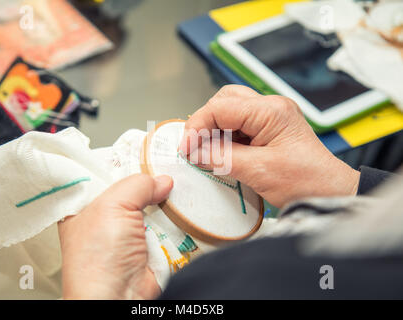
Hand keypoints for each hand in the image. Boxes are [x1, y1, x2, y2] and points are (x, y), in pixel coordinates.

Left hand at [58, 174, 172, 299]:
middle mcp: (104, 220)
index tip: (142, 150)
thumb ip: (136, 184)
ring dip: (163, 200)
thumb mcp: (112, 206)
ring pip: (150, 207)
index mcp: (83, 208)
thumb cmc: (98, 258)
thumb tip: (161, 180)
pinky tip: (181, 207)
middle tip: (165, 164)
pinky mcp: (148, 246)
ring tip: (177, 183)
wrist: (118, 298)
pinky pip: (165, 225)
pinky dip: (174, 219)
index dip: (121, 162)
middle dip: (148, 180)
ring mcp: (128, 234)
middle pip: (130, 190)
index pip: (102, 176)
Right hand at [179, 85, 358, 207]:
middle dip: (205, 123)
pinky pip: (239, 125)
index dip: (197, 127)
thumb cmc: (306, 181)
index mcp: (271, 111)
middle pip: (224, 101)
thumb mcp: (258, 170)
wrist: (331, 192)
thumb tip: (194, 151)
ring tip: (206, 151)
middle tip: (194, 147)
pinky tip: (221, 153)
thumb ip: (221, 157)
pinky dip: (225, 137)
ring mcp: (271, 117)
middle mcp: (271, 107)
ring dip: (214, 130)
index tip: (185, 149)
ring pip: (229, 111)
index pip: (220, 108)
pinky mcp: (269, 129)